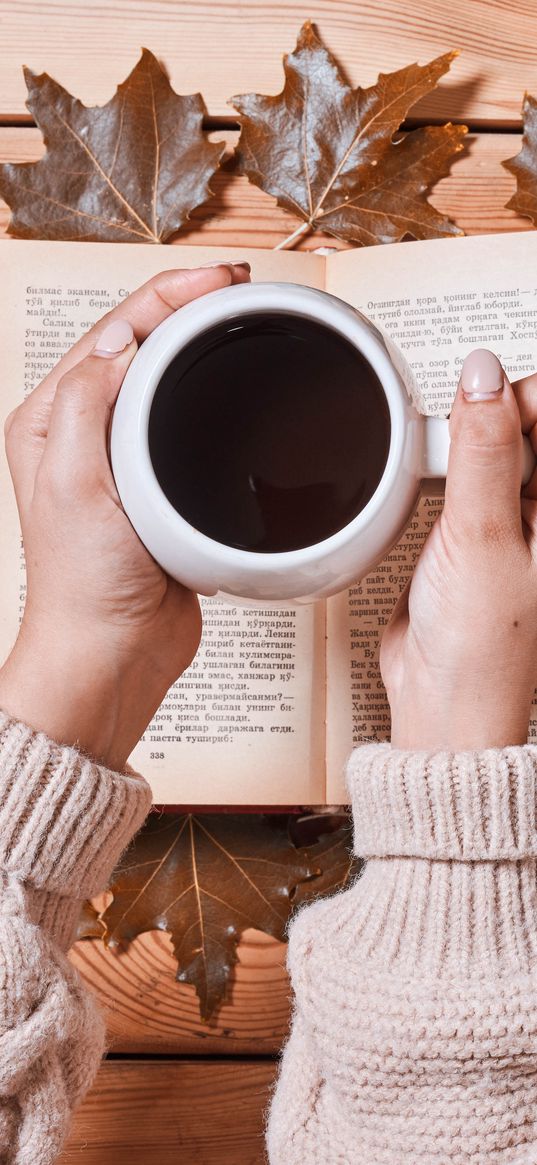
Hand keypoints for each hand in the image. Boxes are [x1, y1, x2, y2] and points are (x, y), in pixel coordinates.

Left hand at [0, 261, 250, 770]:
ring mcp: (122, 459)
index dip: (165, 295)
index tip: (216, 279)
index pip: (111, 331)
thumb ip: (90, 404)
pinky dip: (214, 400)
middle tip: (239, 288)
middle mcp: (83, 432)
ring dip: (203, 348)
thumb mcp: (74, 484)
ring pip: (167, 382)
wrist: (116, 651)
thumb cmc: (86, 583)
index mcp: (51, 420)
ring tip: (242, 320)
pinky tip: (238, 390)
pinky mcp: (159, 488)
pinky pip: (188, 426)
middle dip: (187, 307)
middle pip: (141, 345)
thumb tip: (126, 340)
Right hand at [381, 348, 536, 750]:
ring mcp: (517, 520)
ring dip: (466, 443)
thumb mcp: (482, 537)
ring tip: (448, 466)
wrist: (442, 701)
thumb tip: (483, 375)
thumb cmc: (483, 646)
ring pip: (495, 448)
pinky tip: (434, 482)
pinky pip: (469, 477)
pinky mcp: (480, 531)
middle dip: (489, 417)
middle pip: (526, 427)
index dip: (517, 398)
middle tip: (459, 442)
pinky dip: (448, 470)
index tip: (479, 404)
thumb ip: (483, 452)